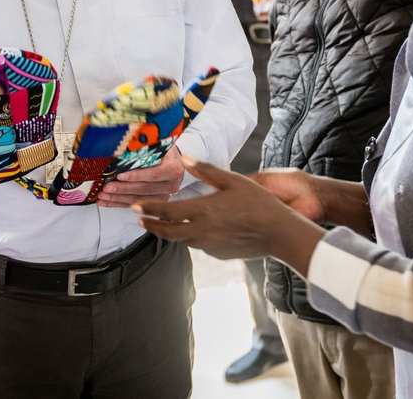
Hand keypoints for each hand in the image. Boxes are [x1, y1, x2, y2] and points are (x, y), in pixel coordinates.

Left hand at [96, 146, 183, 207]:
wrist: (173, 160)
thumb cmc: (163, 150)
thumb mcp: (157, 144)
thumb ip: (144, 148)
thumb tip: (121, 149)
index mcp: (174, 169)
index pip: (153, 174)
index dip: (136, 176)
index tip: (120, 176)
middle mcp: (171, 185)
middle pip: (144, 189)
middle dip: (122, 189)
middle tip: (106, 188)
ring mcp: (164, 196)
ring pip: (138, 199)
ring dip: (117, 198)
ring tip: (102, 196)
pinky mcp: (155, 202)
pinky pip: (134, 204)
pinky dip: (118, 203)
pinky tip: (106, 202)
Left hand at [133, 156, 325, 273]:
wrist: (278, 233)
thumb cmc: (258, 203)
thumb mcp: (233, 181)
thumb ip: (206, 170)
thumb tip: (184, 159)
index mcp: (204, 211)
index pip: (168, 212)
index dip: (149, 209)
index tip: (135, 207)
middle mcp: (202, 231)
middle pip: (168, 231)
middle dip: (152, 225)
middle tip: (140, 220)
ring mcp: (209, 245)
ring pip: (182, 240)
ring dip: (169, 232)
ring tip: (161, 226)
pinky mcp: (218, 254)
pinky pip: (199, 245)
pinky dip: (190, 238)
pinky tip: (194, 231)